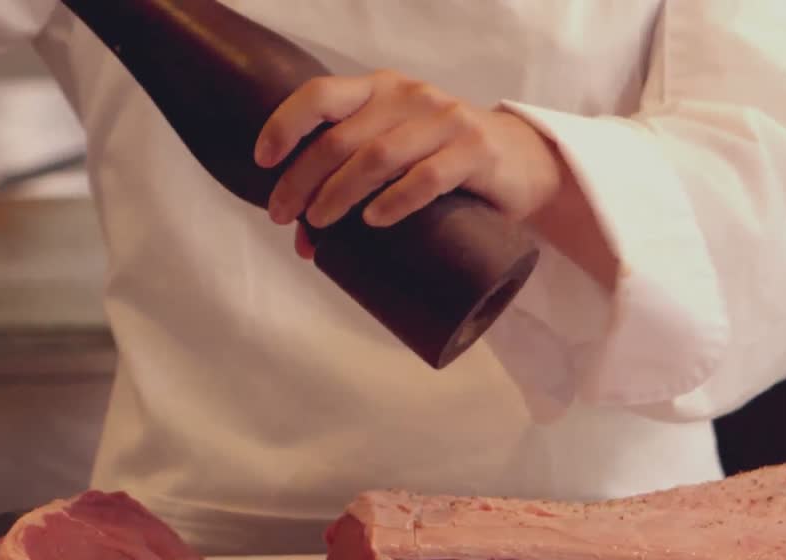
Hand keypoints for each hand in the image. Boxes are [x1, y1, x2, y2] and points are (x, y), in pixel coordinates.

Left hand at [252, 69, 565, 257]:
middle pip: (341, 138)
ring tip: (319, 224)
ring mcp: (445, 121)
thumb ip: (355, 183)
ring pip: (378, 156)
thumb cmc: (445, 163)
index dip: (286, 124)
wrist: (522, 163)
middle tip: (283, 216)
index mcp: (381, 91)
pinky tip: (374, 220)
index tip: (263, 162)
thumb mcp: (398, 155)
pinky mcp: (476, 152)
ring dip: (340, 193)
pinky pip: (429, 176)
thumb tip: (303, 242)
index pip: (321, 94)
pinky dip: (396, 200)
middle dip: (302, 179)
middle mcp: (409, 97)